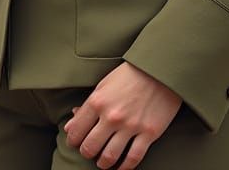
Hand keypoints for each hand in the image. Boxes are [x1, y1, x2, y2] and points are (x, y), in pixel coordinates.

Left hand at [63, 62, 181, 168]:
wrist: (159, 68)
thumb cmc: (129, 75)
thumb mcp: (104, 85)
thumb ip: (87, 107)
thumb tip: (69, 126)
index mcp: (98, 101)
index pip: (76, 131)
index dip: (73, 141)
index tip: (75, 143)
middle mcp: (112, 115)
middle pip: (90, 148)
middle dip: (87, 153)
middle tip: (89, 152)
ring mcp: (131, 125)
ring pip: (109, 157)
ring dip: (103, 163)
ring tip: (103, 162)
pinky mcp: (149, 132)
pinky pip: (133, 158)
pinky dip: (125, 167)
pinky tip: (121, 167)